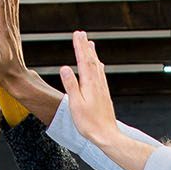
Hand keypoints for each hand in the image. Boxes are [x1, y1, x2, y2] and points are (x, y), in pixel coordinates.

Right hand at [59, 30, 117, 144]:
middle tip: (82, 34)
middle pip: (91, 60)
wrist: (106, 135)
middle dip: (86, 46)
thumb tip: (64, 67)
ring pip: (97, 66)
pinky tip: (98, 66)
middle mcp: (97, 83)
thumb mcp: (75, 104)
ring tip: (91, 44)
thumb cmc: (89, 123)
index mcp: (89, 84)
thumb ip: (70, 85)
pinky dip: (98, 66)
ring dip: (93, 54)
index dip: (79, 46)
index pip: (83, 60)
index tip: (77, 34)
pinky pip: (101, 75)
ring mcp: (102, 88)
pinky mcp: (104, 94)